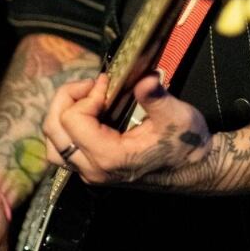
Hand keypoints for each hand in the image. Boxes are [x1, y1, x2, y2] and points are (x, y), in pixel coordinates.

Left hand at [43, 73, 211, 186]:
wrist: (195, 169)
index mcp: (109, 157)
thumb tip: (145, 78)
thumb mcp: (176, 115)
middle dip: (67, 100)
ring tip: (86, 99)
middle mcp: (93, 169)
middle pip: (54, 132)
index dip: (86, 95)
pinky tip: (90, 113)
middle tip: (93, 86)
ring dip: (62, 116)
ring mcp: (91, 172)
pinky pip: (65, 150)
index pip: (72, 120)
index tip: (109, 83)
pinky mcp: (94, 169)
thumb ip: (156, 97)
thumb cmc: (186, 144)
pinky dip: (68, 128)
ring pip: (54, 145)